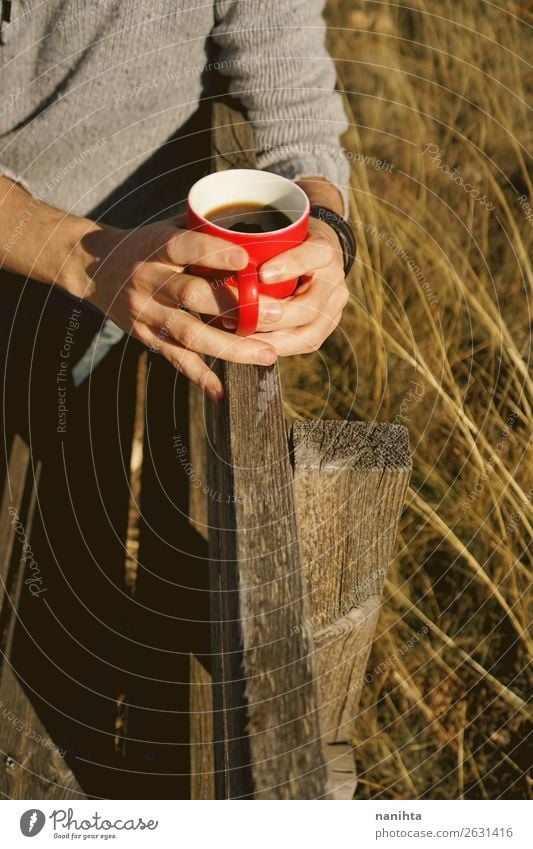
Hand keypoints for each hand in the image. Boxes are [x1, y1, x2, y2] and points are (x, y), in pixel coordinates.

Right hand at [80, 218, 285, 401]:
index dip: (213, 252)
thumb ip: (204, 228)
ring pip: (189, 333)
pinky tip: (222, 393)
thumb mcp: (167, 226)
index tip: (245, 259)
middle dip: (235, 306)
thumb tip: (257, 227)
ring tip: (267, 355)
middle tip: (275, 314)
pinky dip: (200, 377)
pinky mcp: (146, 336)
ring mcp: (146, 312)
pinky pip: (176, 359)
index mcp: (156, 247)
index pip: (184, 246)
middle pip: (192, 295)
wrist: (95, 267)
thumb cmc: (146, 244)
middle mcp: (149, 280)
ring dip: (230, 347)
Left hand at [249, 216, 348, 353]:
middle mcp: (334, 280)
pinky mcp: (327, 327)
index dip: (290, 265)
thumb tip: (226, 265)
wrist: (314, 255)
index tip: (262, 274)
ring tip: (241, 341)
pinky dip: (277, 347)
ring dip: (272, 341)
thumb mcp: (277, 235)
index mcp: (324, 250)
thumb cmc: (286, 242)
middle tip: (239, 319)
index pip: (315, 254)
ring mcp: (335, 307)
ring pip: (309, 334)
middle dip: (272, 317)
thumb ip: (260, 246)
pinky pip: (305, 344)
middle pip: (309, 306)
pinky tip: (253, 348)